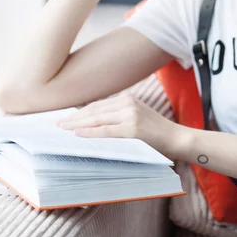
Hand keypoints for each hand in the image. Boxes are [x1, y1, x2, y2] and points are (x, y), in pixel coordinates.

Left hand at [57, 94, 185, 157]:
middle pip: (94, 110)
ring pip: (97, 119)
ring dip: (78, 125)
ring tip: (64, 129)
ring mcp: (130, 115)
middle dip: (74, 118)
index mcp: (127, 99)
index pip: (97, 105)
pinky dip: (91, 132)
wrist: (178, 138)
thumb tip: (92, 123)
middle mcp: (127, 103)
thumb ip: (118, 116)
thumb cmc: (157, 132)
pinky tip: (79, 134)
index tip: (66, 117)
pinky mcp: (133, 129)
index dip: (80, 112)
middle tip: (58, 124)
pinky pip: (106, 131)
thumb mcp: (138, 116)